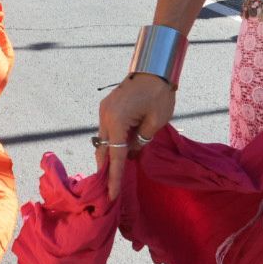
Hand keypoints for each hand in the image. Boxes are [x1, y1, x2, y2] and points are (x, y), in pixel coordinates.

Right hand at [96, 73, 175, 197]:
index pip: (115, 156)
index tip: (112, 195)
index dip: (114, 178)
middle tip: (108, 189)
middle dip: (106, 169)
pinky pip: (107, 129)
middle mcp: (105, 116)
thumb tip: (131, 151)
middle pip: (103, 149)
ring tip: (115, 173)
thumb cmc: (159, 94)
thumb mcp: (155, 122)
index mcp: (116, 121)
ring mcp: (104, 109)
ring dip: (110, 154)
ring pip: (104, 139)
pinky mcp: (108, 106)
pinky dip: (113, 141)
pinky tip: (120, 150)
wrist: (155, 68)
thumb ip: (141, 141)